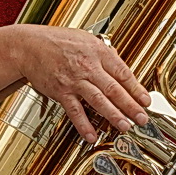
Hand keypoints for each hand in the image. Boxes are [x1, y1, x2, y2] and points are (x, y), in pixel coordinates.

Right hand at [10, 25, 151, 142]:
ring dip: (113, 115)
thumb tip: (120, 65)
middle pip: (114, 89)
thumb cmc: (58, 41)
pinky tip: (92, 135)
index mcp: (98, 52)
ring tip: (125, 126)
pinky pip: (75, 110)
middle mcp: (88, 66)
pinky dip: (83, 124)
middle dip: (131, 105)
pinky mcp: (61, 91)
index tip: (146, 101)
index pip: (123, 73)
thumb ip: (104, 53)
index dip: (137, 89)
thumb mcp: (87, 39)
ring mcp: (74, 80)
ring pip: (98, 100)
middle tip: (142, 118)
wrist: (29, 46)